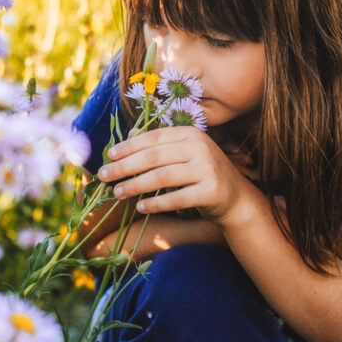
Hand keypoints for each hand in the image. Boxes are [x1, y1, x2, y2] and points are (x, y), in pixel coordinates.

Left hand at [96, 126, 260, 227]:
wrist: (237, 198)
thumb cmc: (203, 174)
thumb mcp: (184, 153)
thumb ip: (160, 144)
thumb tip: (129, 135)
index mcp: (191, 134)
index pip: (154, 138)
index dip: (129, 146)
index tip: (109, 155)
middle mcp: (201, 147)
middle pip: (154, 156)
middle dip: (126, 166)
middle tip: (105, 175)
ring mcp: (207, 169)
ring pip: (163, 177)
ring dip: (136, 185)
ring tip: (117, 192)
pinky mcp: (211, 191)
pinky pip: (176, 198)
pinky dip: (156, 204)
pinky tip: (140, 207)